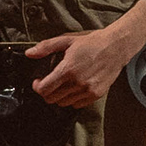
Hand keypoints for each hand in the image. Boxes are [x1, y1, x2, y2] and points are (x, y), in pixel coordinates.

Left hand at [25, 18, 145, 106]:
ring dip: (59, 96)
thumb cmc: (91, 42)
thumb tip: (29, 54)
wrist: (116, 47)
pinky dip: (72, 99)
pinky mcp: (96, 95)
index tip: (38, 81)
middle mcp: (77, 83)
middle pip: (51, 99)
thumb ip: (46, 47)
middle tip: (49, 83)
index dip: (37, 87)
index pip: (44, 89)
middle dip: (46, 92)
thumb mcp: (67, 40)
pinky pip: (77, 105)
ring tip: (62, 85)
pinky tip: (74, 87)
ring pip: (63, 103)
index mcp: (68, 69)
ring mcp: (88, 90)